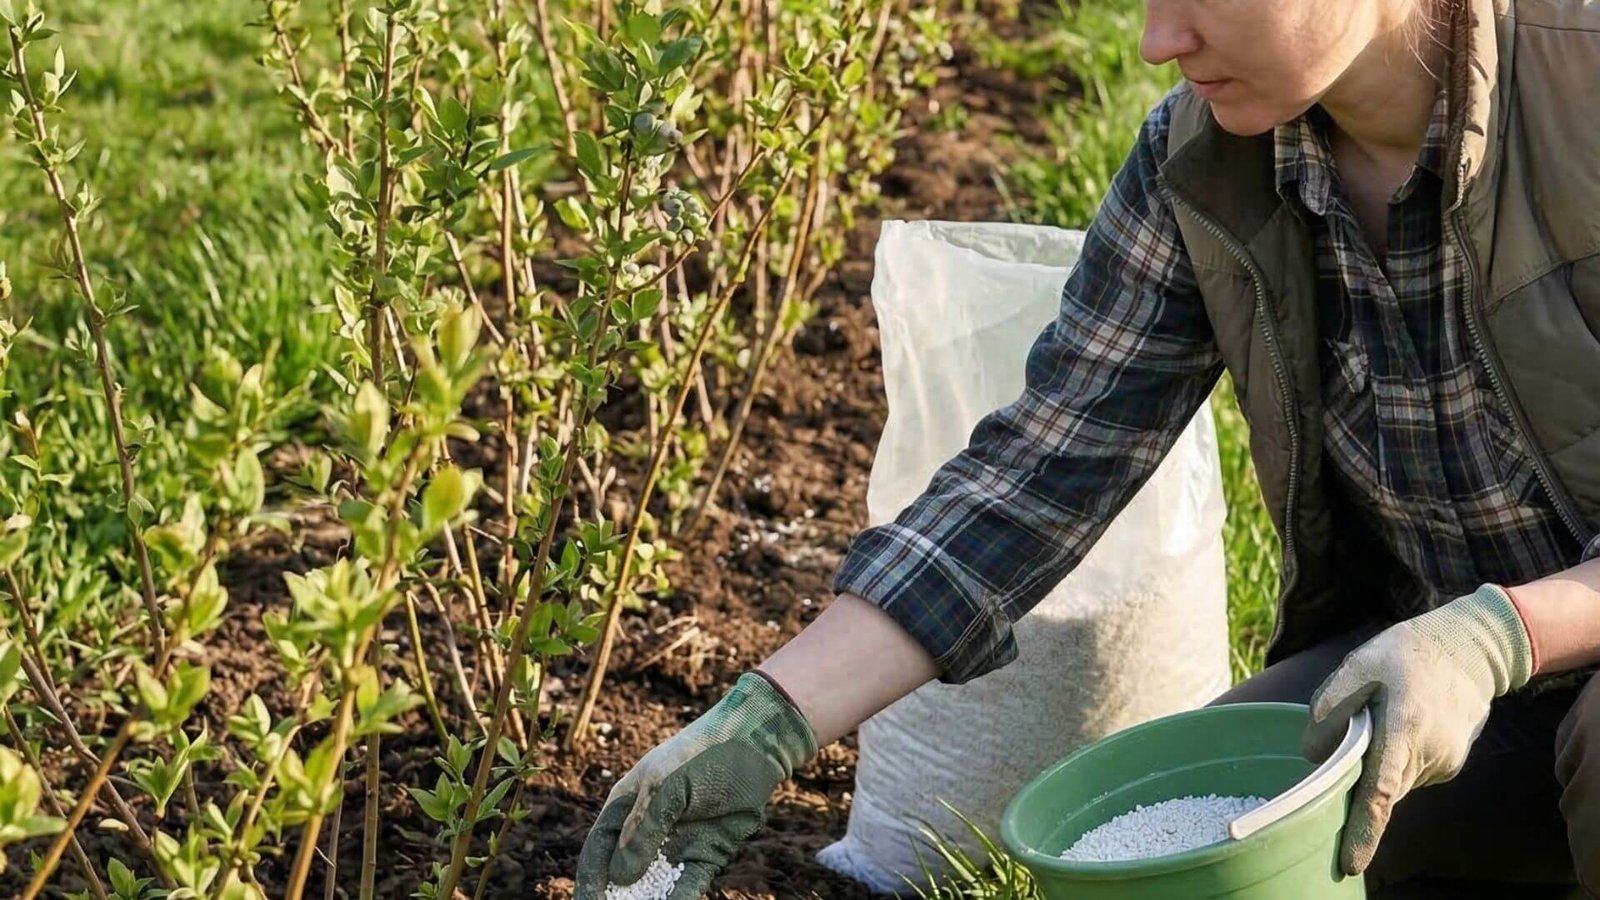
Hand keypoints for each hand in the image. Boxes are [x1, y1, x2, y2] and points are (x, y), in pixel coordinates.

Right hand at [575, 671, 818, 899]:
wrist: (753, 746)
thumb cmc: (699, 757)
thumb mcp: (664, 788)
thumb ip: (641, 831)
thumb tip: (619, 878)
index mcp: (627, 806)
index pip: (599, 848)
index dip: (591, 878)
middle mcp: (648, 829)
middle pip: (623, 872)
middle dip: (617, 896)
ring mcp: (677, 843)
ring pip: (655, 884)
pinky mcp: (707, 854)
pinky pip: (688, 884)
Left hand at [1301, 585, 1532, 875]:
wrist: (1470, 649)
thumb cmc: (1407, 653)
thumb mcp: (1360, 664)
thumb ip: (1331, 707)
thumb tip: (1312, 754)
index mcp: (1404, 727)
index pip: (1380, 790)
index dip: (1364, 829)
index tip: (1351, 862)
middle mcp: (1429, 753)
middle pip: (1381, 791)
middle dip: (1357, 791)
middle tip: (1339, 765)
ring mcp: (1444, 763)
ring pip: (1395, 783)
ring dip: (1377, 767)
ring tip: (1381, 719)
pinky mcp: (1450, 765)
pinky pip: (1409, 774)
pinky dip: (1395, 761)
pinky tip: (1400, 724)